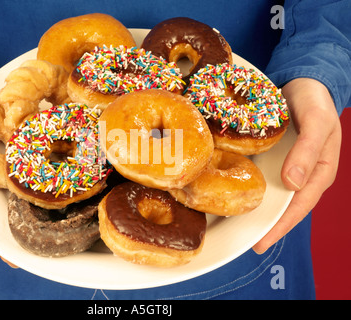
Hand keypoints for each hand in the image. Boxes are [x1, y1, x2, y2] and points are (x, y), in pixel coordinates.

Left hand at [253, 78, 341, 253]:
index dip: (281, 226)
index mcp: (318, 172)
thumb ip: (307, 151)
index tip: (262, 242)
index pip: (299, 206)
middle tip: (246, 243)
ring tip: (236, 226)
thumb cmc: (315, 101)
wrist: (303, 82)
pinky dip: (252, 188)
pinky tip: (236, 193)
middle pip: (285, 207)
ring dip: (257, 210)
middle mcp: (302, 174)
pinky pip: (263, 177)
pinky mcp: (274, 157)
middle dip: (267, 226)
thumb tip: (293, 184)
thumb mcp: (316, 123)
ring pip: (273, 195)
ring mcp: (288, 167)